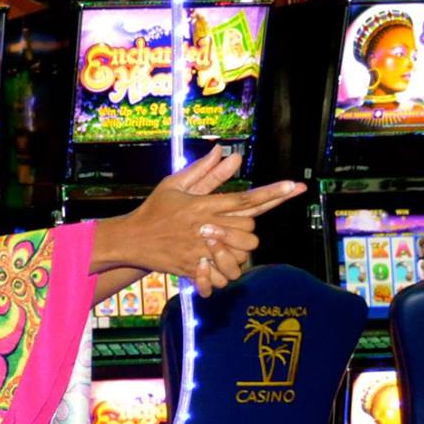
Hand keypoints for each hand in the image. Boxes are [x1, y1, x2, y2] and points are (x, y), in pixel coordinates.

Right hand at [100, 147, 304, 297]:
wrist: (130, 241)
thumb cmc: (154, 210)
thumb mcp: (174, 184)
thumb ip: (202, 169)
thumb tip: (224, 151)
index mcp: (201, 206)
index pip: (243, 199)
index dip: (271, 193)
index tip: (293, 186)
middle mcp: (204, 228)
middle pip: (247, 227)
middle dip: (249, 226)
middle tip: (236, 225)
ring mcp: (199, 250)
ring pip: (240, 251)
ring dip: (241, 249)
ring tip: (229, 244)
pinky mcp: (193, 268)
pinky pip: (222, 273)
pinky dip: (226, 271)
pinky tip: (220, 265)